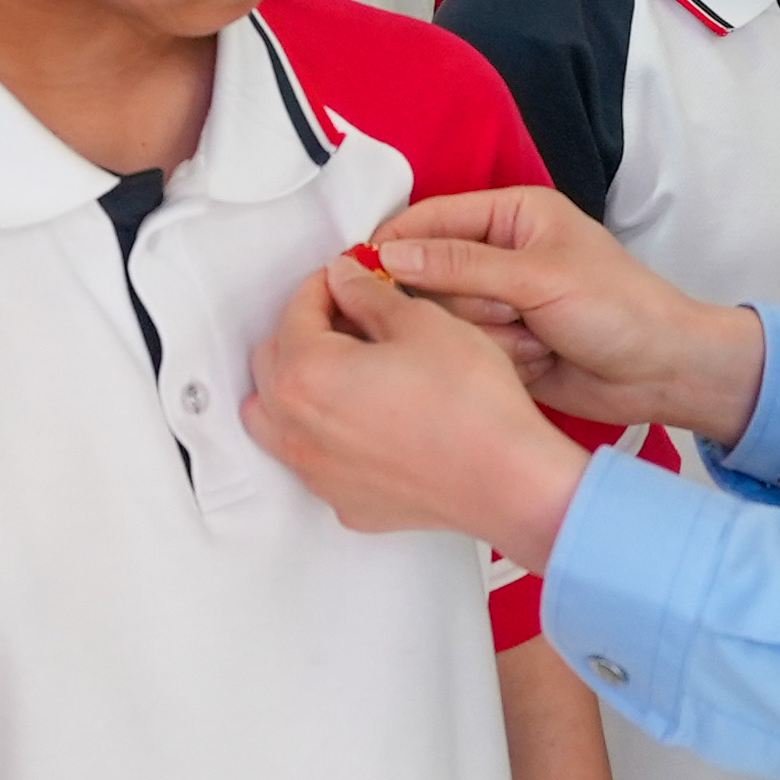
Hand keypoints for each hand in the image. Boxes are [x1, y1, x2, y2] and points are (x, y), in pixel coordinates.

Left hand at [246, 258, 597, 564]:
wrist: (507, 480)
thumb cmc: (469, 402)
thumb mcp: (421, 322)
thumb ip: (368, 294)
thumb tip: (345, 281)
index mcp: (305, 373)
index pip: (295, 312)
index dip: (324, 285)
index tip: (348, 278)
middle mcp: (295, 429)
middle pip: (273, 362)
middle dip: (304, 331)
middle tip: (348, 317)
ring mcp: (316, 473)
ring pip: (274, 419)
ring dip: (295, 387)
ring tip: (341, 369)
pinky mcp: (344, 501)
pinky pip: (311, 461)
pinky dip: (321, 436)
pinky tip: (362, 423)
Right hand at [371, 188, 769, 443]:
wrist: (664, 373)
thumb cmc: (616, 307)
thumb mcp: (539, 277)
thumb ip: (460, 266)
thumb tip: (386, 256)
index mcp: (513, 215)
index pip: (433, 218)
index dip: (397, 242)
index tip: (362, 269)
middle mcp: (500, 254)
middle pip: (433, 276)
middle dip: (470, 304)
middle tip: (513, 314)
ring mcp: (500, 304)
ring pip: (449, 321)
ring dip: (493, 337)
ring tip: (540, 340)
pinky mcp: (502, 348)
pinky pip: (469, 353)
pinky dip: (503, 361)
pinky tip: (542, 362)